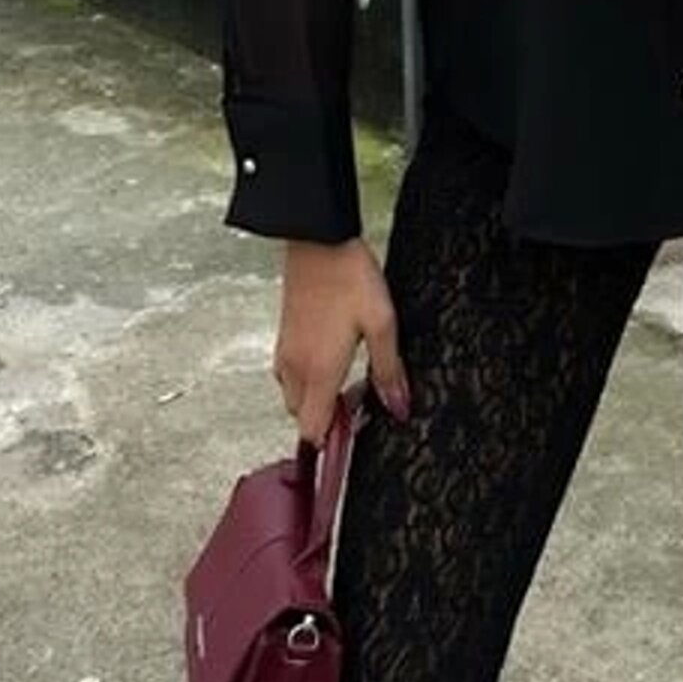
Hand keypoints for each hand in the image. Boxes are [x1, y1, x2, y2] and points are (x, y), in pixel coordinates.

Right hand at [274, 237, 410, 445]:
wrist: (318, 240)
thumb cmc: (350, 279)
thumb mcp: (382, 325)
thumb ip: (389, 371)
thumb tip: (398, 408)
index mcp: (319, 371)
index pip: (311, 431)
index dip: (331, 441)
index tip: (355, 430)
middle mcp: (295, 366)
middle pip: (302, 416)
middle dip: (326, 417)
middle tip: (359, 399)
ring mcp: (286, 350)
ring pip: (294, 394)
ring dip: (317, 396)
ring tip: (349, 374)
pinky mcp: (284, 334)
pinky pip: (290, 371)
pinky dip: (308, 376)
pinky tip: (332, 353)